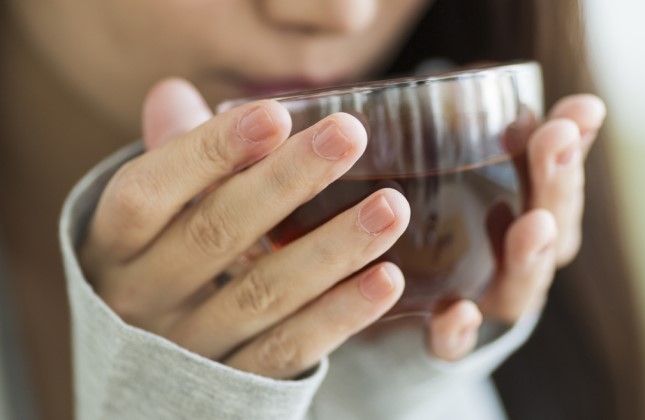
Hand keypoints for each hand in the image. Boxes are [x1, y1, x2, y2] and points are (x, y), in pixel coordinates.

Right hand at [80, 78, 410, 378]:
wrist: (148, 373)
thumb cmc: (157, 265)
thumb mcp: (151, 219)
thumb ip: (173, 159)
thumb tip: (174, 93)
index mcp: (112, 247)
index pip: (148, 192)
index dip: (209, 151)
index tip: (275, 113)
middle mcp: (140, 300)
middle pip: (215, 234)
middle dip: (287, 181)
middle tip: (350, 135)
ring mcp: (189, 349)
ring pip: (263, 294)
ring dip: (332, 247)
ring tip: (390, 207)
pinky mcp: (237, 386)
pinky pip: (292, 348)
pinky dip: (342, 314)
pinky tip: (387, 277)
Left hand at [427, 94, 605, 360]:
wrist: (414, 308)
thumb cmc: (455, 226)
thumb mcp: (470, 174)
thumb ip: (490, 134)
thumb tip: (492, 76)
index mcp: (535, 222)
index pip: (562, 185)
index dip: (575, 147)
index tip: (581, 108)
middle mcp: (522, 265)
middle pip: (552, 231)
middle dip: (558, 185)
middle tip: (557, 140)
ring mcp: (489, 304)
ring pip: (520, 287)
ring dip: (529, 256)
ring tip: (532, 223)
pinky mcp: (447, 339)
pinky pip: (457, 344)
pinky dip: (460, 332)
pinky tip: (457, 312)